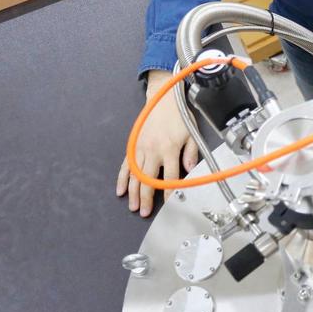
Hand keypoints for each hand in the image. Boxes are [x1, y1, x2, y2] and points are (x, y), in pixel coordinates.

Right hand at [116, 70, 198, 217]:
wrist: (163, 100)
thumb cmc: (180, 116)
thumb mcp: (192, 132)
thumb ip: (191, 152)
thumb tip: (190, 169)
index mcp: (169, 149)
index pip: (169, 176)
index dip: (168, 192)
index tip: (167, 204)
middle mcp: (153, 150)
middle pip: (148, 179)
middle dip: (146, 197)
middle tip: (145, 212)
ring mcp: (141, 149)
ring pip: (135, 175)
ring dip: (133, 192)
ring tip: (133, 206)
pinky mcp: (133, 146)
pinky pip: (125, 165)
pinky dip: (122, 178)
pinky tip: (120, 190)